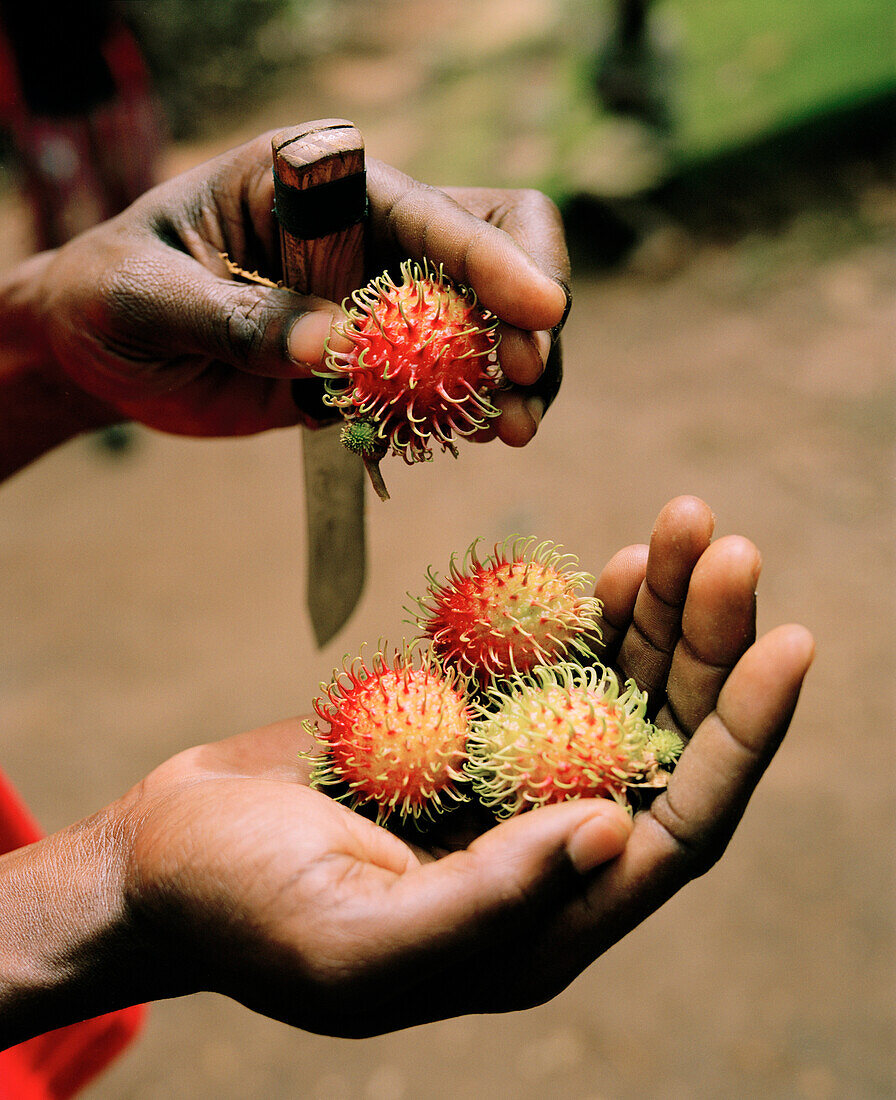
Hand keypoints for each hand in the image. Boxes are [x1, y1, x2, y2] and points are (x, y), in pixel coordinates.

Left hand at [29, 132, 568, 442]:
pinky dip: (465, 408)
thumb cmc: (111, 298)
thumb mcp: (149, 299)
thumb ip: (236, 318)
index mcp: (316, 181)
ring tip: (511, 432)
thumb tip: (332, 347)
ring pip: (483, 319)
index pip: (429, 209)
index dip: (493, 259)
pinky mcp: (373, 356)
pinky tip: (466, 438)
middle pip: (493, 246)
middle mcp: (363, 227)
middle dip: (525, 316)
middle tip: (525, 387)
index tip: (540, 313)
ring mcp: (376, 293)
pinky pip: (442, 378)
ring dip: (509, 375)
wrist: (102, 351)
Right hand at [95, 495, 810, 1037]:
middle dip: (703, 643)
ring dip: (655, 609)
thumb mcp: (354, 941)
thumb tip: (616, 830)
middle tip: (725, 545)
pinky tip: (614, 565)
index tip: (786, 641)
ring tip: (682, 525)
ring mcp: (507, 774)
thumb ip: (486, 906)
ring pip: (613, 686)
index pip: (681, 827)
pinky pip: (546, 658)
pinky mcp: (464, 721)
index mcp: (544, 922)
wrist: (165, 854)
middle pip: (660, 738)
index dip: (742, 738)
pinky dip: (581, 611)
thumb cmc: (243, 912)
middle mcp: (546, 845)